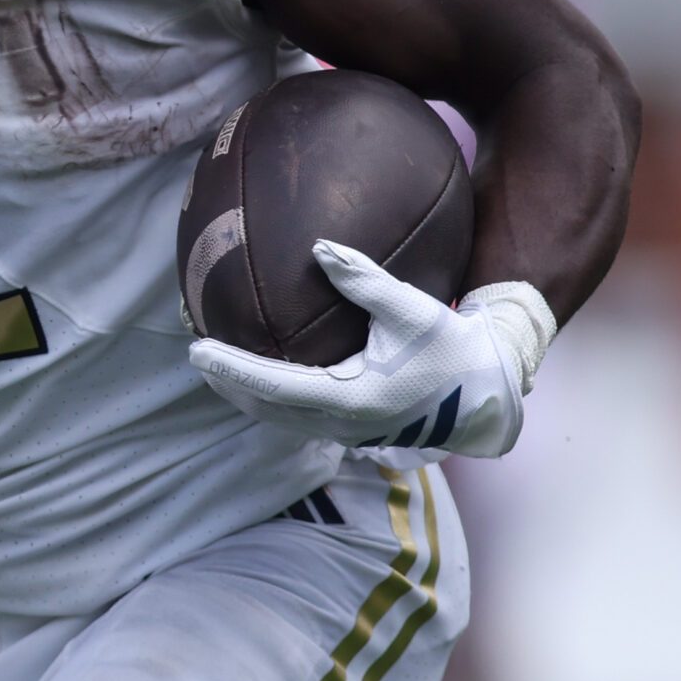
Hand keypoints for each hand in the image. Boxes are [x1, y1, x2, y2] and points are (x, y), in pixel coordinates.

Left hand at [189, 240, 555, 459]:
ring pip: (279, 419)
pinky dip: (271, 399)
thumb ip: (365, 281)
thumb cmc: (451, 347)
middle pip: (265, 409)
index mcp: (349, 399)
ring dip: (246, 395)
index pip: (272, 385)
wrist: (485, 393)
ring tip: (216, 368)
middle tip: (195, 355)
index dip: (231, 369)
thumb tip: (319, 247)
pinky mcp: (354, 430)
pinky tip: (261, 377)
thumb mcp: (413, 310)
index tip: (196, 351)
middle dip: (227, 384)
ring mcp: (347, 432)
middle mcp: (341, 424)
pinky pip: (298, 418)